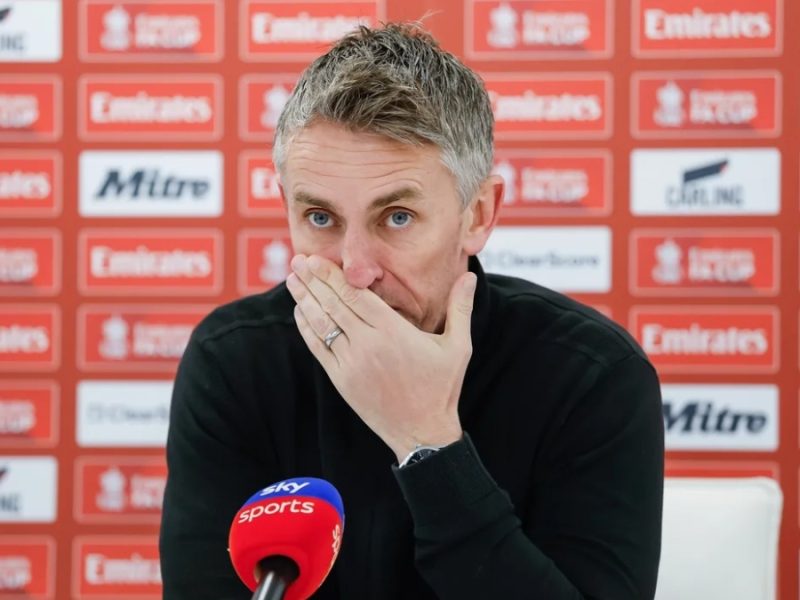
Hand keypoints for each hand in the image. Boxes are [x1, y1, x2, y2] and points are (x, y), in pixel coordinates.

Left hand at [285, 254, 475, 461]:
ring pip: (322, 324)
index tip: (316, 259)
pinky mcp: (341, 380)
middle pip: (334, 304)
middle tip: (298, 259)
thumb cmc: (441, 388)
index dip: (332, 276)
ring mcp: (351, 363)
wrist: (422, 433)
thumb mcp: (459, 346)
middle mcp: (368, 345)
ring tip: (292, 279)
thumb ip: (460, 308)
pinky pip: (318, 348)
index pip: (355, 296)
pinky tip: (300, 311)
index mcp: (393, 332)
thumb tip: (469, 276)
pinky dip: (307, 328)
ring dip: (304, 299)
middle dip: (313, 280)